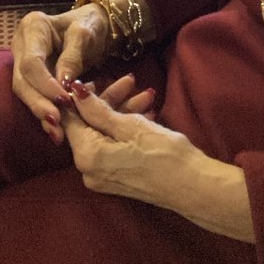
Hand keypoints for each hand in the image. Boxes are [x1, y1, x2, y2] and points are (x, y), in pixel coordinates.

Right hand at [11, 5, 111, 140]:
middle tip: (56, 123)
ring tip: (57, 133)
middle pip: (22, 79)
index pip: (31, 62)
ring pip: (25, 91)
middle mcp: (22, 45)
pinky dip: (45, 113)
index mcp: (33, 27)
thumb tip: (63, 84)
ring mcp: (23, 61)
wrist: (93, 26)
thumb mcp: (85, 34)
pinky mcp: (31, 77)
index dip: (44, 84)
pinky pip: (34, 96)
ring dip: (40, 112)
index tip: (64, 100)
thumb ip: (72, 57)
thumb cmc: (90, 25)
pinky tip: (56, 130)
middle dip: (38, 103)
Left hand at [63, 83, 254, 242]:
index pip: (70, 120)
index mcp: (86, 156)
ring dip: (123, 111)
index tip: (96, 78)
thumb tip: (73, 91)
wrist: (193, 185)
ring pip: (105, 133)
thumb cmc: (161, 152)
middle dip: (109, 100)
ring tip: (148, 94)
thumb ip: (96, 109)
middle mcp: (88, 170)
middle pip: (89, 125)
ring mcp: (103, 176)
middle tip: (130, 80)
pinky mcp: (118, 177)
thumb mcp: (127, 125)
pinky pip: (114, 146)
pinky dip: (126, 128)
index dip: (79, 97)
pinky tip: (148, 113)